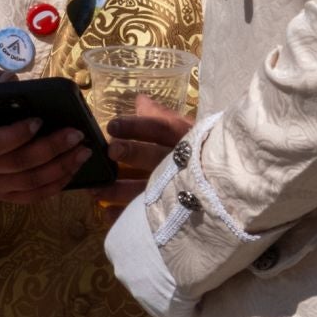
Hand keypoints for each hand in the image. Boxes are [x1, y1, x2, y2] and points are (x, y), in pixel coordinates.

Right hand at [0, 69, 91, 204]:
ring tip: (83, 152)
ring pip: (30, 182)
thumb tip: (13, 80)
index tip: (39, 120)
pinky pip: (33, 196)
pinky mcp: (5, 196)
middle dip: (52, 149)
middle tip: (77, 134)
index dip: (16, 135)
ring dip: (60, 168)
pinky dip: (55, 186)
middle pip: (19, 163)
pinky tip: (73, 170)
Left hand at [94, 95, 194, 210]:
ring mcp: (174, 188)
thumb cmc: (198, 149)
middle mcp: (178, 162)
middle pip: (154, 156)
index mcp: (181, 137)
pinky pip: (145, 214)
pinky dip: (126, 215)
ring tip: (96, 190)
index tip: (112, 126)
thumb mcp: (184, 128)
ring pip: (145, 188)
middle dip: (132, 153)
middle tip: (111, 151)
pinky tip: (108, 214)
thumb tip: (140, 100)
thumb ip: (160, 115)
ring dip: (119, 190)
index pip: (158, 128)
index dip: (135, 127)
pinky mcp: (170, 210)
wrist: (221, 178)